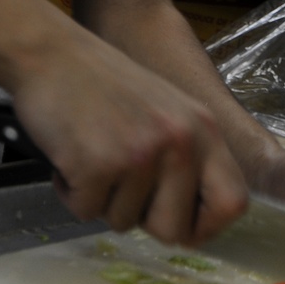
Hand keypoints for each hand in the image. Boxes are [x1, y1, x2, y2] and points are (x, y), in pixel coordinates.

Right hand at [8, 28, 247, 247]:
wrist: (52, 52)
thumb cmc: (104, 83)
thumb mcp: (168, 110)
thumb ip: (188, 156)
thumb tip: (193, 220)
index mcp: (203, 128)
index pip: (232, 203)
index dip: (205, 226)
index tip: (178, 224)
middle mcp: (179, 141)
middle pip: (174, 231)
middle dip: (142, 221)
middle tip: (121, 186)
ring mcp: (140, 153)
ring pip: (123, 223)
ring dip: (101, 199)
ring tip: (92, 154)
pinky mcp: (98, 164)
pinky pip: (85, 211)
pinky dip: (70, 192)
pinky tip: (69, 155)